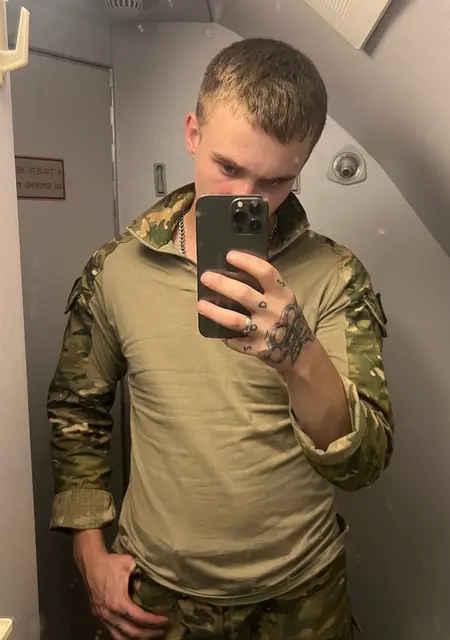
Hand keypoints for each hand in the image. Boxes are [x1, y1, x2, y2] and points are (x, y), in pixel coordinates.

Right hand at [75, 539, 166, 638]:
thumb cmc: (110, 563)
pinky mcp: (98, 615)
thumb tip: (154, 574)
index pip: (139, 618)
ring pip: (120, 636)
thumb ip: (141, 571)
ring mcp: (103, 616)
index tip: (164, 620)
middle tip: (161, 631)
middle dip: (148, 633)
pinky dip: (123, 636)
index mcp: (118, 602)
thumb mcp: (129, 563)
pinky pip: (112, 632)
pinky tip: (132, 633)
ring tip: (148, 635)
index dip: (153, 621)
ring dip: (136, 638)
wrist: (90, 563)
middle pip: (132, 632)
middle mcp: (110, 613)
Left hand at [197, 251, 314, 371]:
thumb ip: (266, 287)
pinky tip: (217, 332)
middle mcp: (274, 311)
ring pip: (235, 320)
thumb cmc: (287, 317)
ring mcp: (266, 331)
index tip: (229, 255)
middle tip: (205, 277)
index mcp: (282, 294)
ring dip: (215, 312)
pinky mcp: (259, 349)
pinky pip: (236, 342)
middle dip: (222, 284)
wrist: (301, 351)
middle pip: (244, 294)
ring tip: (200, 305)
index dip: (247, 262)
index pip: (265, 272)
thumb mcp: (283, 299)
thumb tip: (234, 271)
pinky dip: (226, 337)